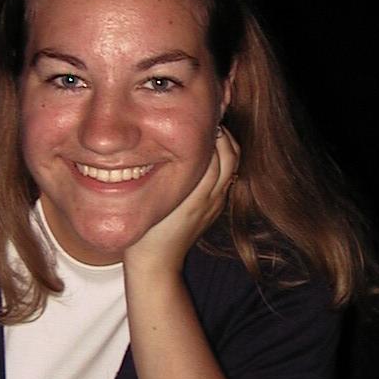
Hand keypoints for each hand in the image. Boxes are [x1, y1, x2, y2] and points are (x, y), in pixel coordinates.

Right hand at [124, 127, 239, 274]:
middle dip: (222, 134)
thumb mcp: (153, 201)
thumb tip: (172, 144)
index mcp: (199, 193)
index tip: (198, 114)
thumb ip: (163, 174)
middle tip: (204, 118)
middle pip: (231, 155)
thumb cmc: (147, 232)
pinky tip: (202, 156)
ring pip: (231, 167)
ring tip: (205, 132)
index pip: (218, 152)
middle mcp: (213, 197)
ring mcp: (215, 204)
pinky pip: (225, 179)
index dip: (212, 130)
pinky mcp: (213, 210)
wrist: (156, 264)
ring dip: (224, 147)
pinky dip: (221, 163)